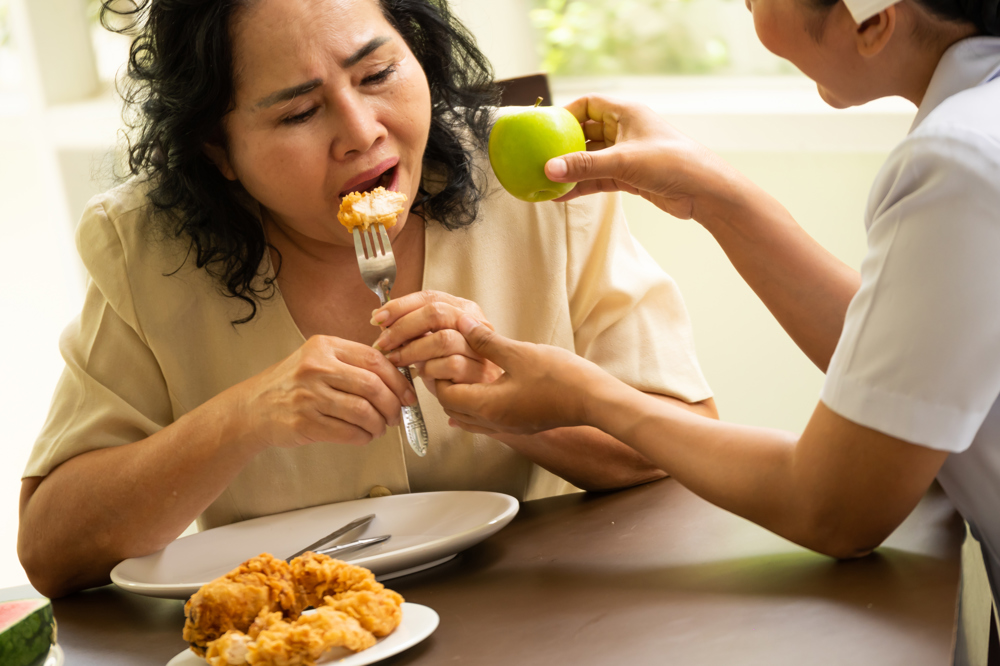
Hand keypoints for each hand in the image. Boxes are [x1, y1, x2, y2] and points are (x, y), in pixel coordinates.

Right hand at [229, 335, 416, 450]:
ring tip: (380, 428)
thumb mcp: (318, 360)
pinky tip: (364, 436)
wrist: (254, 408)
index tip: (408, 394)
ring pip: (363, 412)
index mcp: (325, 347)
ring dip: (379, 424)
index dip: (398, 380)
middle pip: (372, 386)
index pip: (374, 360)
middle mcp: (316, 368)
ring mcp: (309, 396)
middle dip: (393, 405)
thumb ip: (352, 364)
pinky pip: (348, 432)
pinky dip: (363, 437)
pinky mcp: (304, 422)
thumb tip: (397, 380)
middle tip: (397, 415)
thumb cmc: (292, 385)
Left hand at [371, 291, 500, 396]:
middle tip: (383, 342)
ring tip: (396, 360)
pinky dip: (430, 370)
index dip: (400, 306)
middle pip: (436, 313)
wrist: (476, 397)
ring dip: (412, 350)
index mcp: (464, 310)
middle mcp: (476, 324)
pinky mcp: (480, 372)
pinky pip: (450, 365)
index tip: (377, 317)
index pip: (430, 297)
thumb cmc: (452, 369)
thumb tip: (379, 317)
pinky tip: (422, 375)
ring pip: (442, 339)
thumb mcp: (429, 344)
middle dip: (403, 327)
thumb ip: (410, 329)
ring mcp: (480, 347)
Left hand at [435, 316, 612, 434]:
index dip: (437, 375)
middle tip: (445, 363)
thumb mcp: (519, 352)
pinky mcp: (521, 426)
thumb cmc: (560, 377)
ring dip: (460, 399)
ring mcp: (508, 428)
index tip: (438, 355)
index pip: (446, 395)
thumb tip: (461, 323)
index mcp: (488, 406)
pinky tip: (481, 395)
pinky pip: (486, 423)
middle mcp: (494, 423)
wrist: (594, 400)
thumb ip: (485, 340)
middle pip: (453, 410)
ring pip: (469, 419)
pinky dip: (476, 409)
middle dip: (445, 388)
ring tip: (461, 375)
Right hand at [544, 95, 741, 220]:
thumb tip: (549, 169)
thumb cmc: (672, 163)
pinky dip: (583, 185)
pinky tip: (564, 196)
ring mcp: (627, 154)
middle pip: (585, 133)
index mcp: (626, 113)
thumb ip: (585, 166)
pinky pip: (598, 178)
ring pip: (591, 158)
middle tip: (539, 157)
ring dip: (571, 169)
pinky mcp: (630, 177)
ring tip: (546, 181)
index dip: (565, 114)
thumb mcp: (623, 162)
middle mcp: (625, 130)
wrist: (705, 192)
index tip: (545, 129)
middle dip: (563, 146)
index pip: (588, 104)